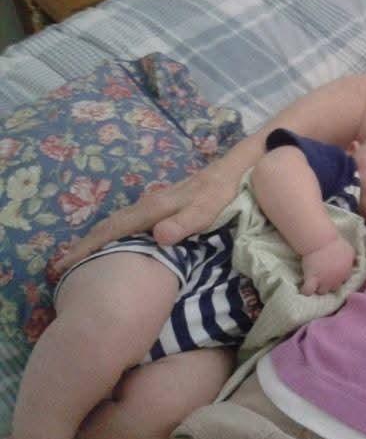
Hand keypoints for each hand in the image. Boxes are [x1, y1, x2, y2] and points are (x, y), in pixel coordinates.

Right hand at [53, 164, 236, 273]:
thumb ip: (184, 223)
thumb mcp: (207, 210)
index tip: (64, 266)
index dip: (88, 248)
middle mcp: (147, 204)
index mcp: (153, 209)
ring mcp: (153, 202)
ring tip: (81, 258)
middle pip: (109, 225)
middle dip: (84, 246)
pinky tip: (116, 242)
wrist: (232, 170)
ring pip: (118, 222)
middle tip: (61, 268)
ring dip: (97, 239)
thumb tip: (158, 237)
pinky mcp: (161, 204)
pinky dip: (114, 233)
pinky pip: (129, 221)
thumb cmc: (221, 193)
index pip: (113, 230)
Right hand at [299, 238, 355, 294]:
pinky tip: (303, 288)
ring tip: (314, 283)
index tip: (334, 273)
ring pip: (322, 292)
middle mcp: (336, 279)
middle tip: (324, 277)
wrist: (321, 241)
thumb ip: (351, 258)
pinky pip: (308, 291)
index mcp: (346, 272)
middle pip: (334, 288)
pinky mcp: (312, 279)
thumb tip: (352, 262)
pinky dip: (305, 291)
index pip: (345, 280)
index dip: (339, 277)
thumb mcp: (349, 250)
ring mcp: (324, 281)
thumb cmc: (335, 243)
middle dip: (330, 284)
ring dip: (318, 288)